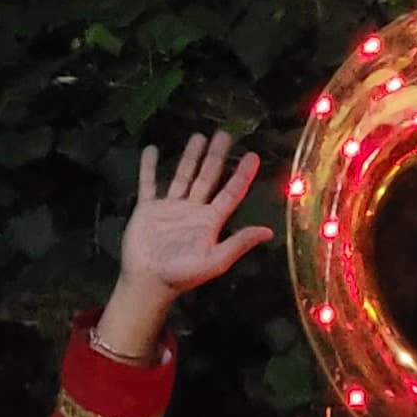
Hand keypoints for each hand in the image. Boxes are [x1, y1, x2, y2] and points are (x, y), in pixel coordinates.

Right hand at [103, 133, 274, 346]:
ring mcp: (170, 207)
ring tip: (198, 136)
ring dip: (190, 157)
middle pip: (208, 177)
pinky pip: (149, 183)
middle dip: (217, 156)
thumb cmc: (183, 274)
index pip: (231, 192)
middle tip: (225, 134)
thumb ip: (239, 243)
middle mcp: (193, 210)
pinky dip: (149, 167)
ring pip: (183, 176)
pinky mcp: (148, 209)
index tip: (253, 156)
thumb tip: (268, 232)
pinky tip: (152, 150)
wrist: (148, 281)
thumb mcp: (215, 260)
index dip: (242, 175)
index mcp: (211, 221)